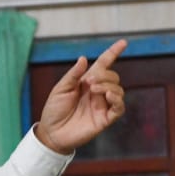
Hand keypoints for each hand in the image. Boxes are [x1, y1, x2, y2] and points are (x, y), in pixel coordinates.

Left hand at [34, 39, 127, 154]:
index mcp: (87, 81)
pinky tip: (108, 95)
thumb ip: (74, 74)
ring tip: (95, 90)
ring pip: (118, 90)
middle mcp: (97, 92)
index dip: (113, 53)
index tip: (123, 42)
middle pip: (113, 76)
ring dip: (109, 86)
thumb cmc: (54, 110)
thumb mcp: (61, 88)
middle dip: (104, 75)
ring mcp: (102, 105)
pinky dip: (117, 100)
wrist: (51, 132)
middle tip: (89, 82)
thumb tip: (84, 58)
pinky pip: (119, 108)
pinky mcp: (105, 119)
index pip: (104, 64)